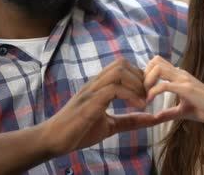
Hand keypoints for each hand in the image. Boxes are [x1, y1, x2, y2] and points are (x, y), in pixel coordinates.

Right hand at [44, 58, 161, 155]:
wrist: (52, 141)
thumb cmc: (78, 131)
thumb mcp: (109, 126)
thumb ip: (129, 120)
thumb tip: (151, 118)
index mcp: (99, 86)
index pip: (122, 66)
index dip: (139, 76)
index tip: (148, 93)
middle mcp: (95, 84)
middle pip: (122, 63)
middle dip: (140, 77)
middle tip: (148, 96)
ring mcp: (91, 91)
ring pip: (118, 71)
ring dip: (136, 84)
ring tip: (143, 102)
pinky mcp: (89, 103)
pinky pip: (113, 89)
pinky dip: (130, 96)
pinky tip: (139, 108)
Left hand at [143, 56, 203, 126]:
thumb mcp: (183, 111)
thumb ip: (169, 112)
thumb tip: (156, 117)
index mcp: (180, 76)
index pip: (158, 63)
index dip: (146, 74)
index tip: (143, 90)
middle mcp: (181, 73)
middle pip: (155, 61)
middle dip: (144, 74)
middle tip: (142, 91)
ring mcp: (184, 79)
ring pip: (158, 68)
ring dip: (147, 81)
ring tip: (145, 96)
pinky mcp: (186, 89)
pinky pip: (164, 85)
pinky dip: (153, 92)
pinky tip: (149, 102)